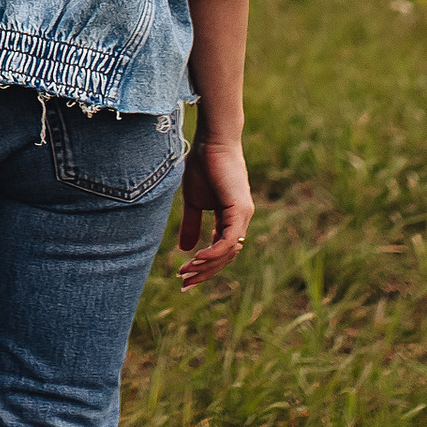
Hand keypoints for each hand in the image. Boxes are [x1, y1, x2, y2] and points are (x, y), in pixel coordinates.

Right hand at [176, 132, 253, 289]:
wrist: (211, 142)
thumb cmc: (203, 165)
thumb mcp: (193, 202)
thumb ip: (191, 225)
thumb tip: (185, 249)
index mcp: (230, 219)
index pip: (220, 252)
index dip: (204, 267)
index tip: (184, 278)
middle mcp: (240, 221)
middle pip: (225, 258)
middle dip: (204, 273)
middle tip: (184, 284)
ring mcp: (243, 216)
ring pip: (228, 252)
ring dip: (206, 266)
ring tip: (186, 272)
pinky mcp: (240, 210)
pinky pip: (228, 240)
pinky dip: (213, 252)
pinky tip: (197, 259)